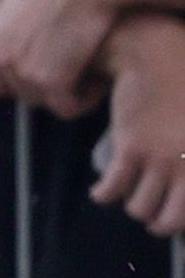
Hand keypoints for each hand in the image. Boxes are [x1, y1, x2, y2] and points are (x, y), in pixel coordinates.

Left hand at [0, 0, 131, 119]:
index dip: (20, 83)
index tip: (45, 74)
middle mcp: (2, 57)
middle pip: (23, 95)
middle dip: (50, 87)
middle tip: (74, 68)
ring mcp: (24, 72)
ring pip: (48, 102)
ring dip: (70, 90)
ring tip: (89, 67)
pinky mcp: (51, 82)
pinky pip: (69, 106)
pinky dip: (86, 97)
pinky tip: (99, 76)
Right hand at [93, 13, 184, 241]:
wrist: (155, 54)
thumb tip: (184, 174)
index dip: (180, 223)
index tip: (174, 221)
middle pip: (166, 222)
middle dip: (157, 222)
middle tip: (153, 212)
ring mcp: (159, 160)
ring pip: (137, 209)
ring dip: (133, 204)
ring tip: (131, 192)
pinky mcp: (130, 149)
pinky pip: (110, 190)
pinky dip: (103, 194)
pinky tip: (101, 190)